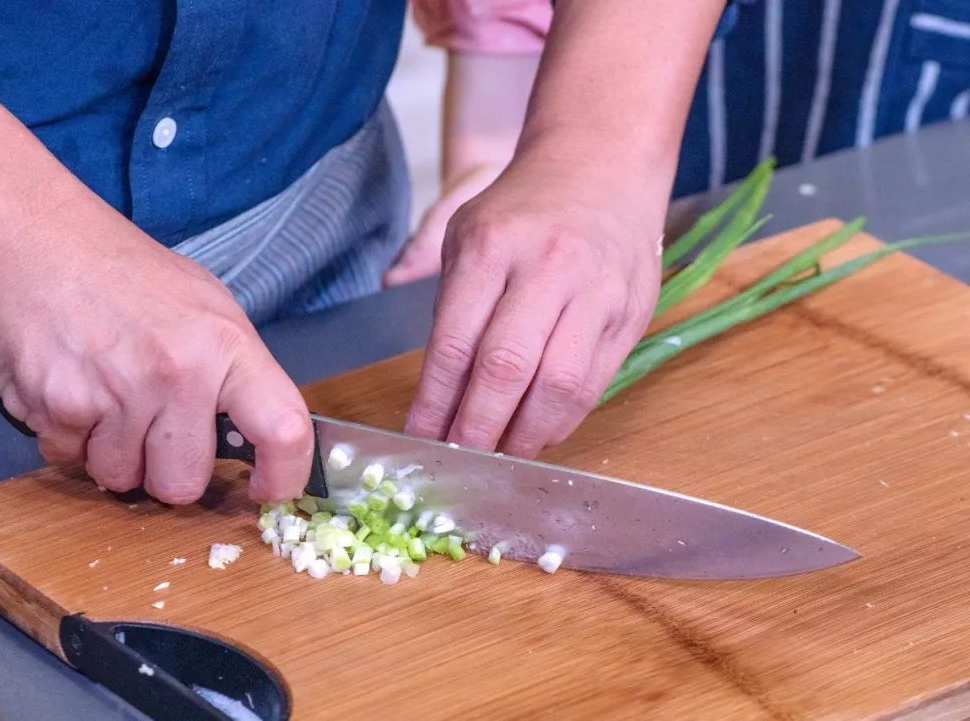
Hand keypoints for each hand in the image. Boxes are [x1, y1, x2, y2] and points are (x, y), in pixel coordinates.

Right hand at [0, 197, 312, 503]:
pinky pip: (70, 460)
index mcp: (226, 346)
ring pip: (122, 480)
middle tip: (151, 425)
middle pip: (183, 485)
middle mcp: (177, 374)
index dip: (284, 475)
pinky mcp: (58, 406)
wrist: (32, 235)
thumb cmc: (124, 272)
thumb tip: (256, 437)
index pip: (283, 429)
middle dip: (164, 469)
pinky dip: (68, 437)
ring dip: (112, 453)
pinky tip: (72, 387)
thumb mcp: (206, 306)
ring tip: (105, 394)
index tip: (267, 488)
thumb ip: (233, 374)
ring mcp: (116, 393)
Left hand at [404, 155, 663, 456]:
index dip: (435, 403)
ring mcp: (596, 291)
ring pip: (558, 385)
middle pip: (506, 368)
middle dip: (476, 428)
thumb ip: (444, 303)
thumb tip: (434, 390)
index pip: (456, 343)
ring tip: (499, 455)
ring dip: (524, 434)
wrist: (602, 166)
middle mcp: (547, 267)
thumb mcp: (464, 231)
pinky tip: (537, 432)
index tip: (418, 437)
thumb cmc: (523, 209)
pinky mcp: (630, 313)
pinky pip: (594, 384)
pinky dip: (561, 420)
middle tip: (457, 460)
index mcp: (491, 246)